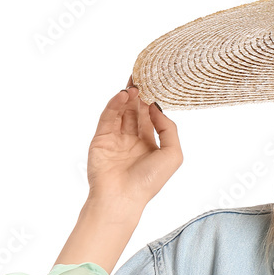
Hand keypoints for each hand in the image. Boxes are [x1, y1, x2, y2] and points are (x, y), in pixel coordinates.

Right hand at [84, 76, 182, 210]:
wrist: (122, 198)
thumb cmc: (149, 181)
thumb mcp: (173, 155)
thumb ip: (169, 129)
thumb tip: (156, 108)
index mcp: (150, 145)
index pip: (150, 117)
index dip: (152, 102)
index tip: (156, 86)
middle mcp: (132, 141)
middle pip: (135, 111)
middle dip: (139, 94)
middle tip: (142, 76)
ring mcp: (115, 139)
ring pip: (121, 111)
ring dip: (128, 97)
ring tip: (134, 84)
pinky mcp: (100, 139)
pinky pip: (108, 117)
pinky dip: (114, 104)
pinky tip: (123, 94)